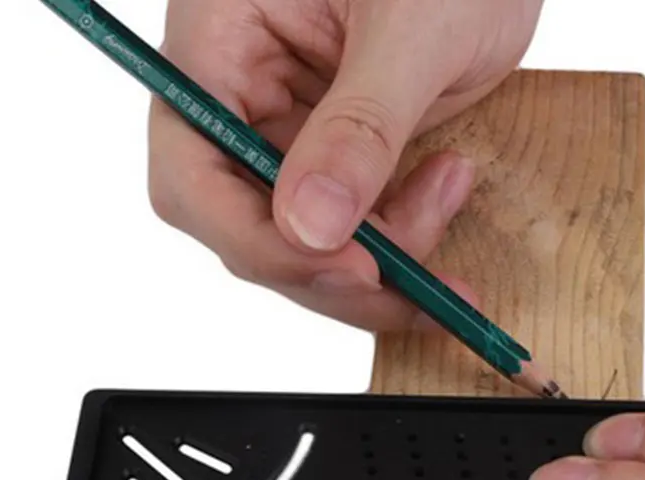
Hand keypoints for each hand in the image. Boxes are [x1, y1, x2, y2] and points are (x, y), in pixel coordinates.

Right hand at [149, 0, 544, 330]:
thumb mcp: (414, 22)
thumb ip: (360, 124)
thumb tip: (310, 226)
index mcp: (221, 39)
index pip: (192, 169)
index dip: (258, 238)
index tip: (347, 267)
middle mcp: (243, 94)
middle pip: (246, 226)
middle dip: (334, 268)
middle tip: (415, 288)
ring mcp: (292, 130)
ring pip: (305, 243)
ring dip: (381, 259)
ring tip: (452, 189)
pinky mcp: (342, 156)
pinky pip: (353, 229)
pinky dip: (403, 238)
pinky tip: (451, 186)